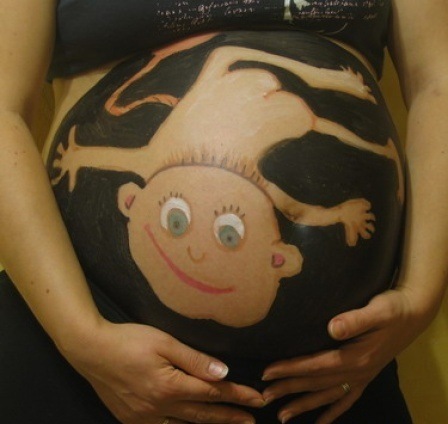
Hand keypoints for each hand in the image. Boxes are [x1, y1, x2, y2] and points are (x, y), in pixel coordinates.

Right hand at [61, 320, 263, 423]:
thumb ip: (194, 360)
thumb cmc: (128, 340)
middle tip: (252, 420)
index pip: (213, 392)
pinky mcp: (132, 419)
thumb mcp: (163, 342)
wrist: (90, 350)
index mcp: (170, 386)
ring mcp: (145, 417)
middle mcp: (160, 408)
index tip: (257, 399)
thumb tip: (222, 373)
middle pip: (203, 414)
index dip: (237, 396)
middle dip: (230, 416)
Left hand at [261, 288, 427, 423]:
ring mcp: (362, 377)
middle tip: (264, 397)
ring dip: (304, 406)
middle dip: (288, 390)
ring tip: (283, 416)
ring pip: (328, 396)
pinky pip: (347, 400)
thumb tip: (331, 327)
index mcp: (355, 356)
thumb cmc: (392, 309)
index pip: (315, 366)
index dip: (290, 369)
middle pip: (316, 384)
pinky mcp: (365, 376)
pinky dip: (333, 413)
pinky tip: (321, 423)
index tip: (267, 373)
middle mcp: (357, 372)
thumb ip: (355, 320)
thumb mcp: (378, 310)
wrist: (413, 314)